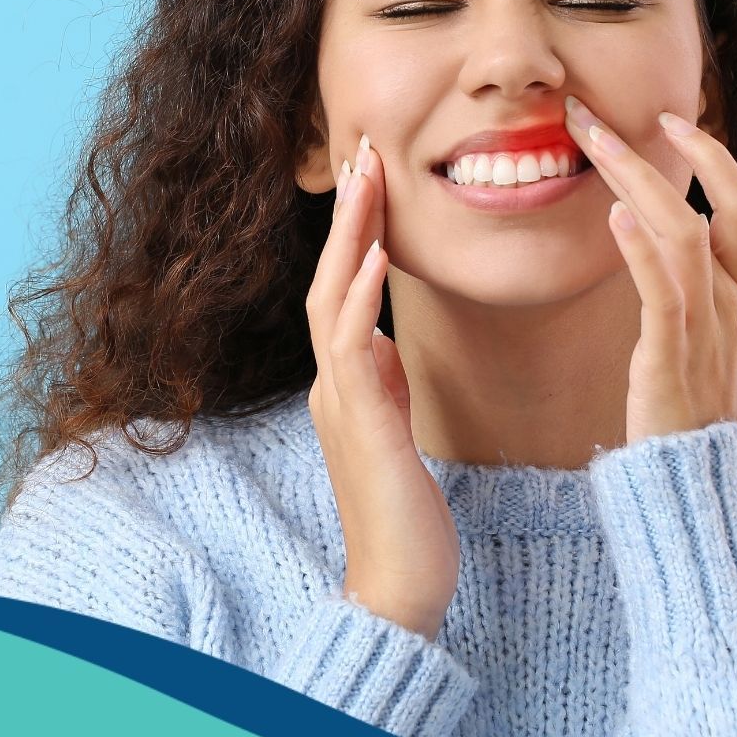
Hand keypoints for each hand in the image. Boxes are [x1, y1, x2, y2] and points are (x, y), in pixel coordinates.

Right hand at [303, 134, 459, 640]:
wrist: (401, 588)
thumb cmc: (407, 518)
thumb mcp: (397, 434)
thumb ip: (384, 385)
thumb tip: (381, 341)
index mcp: (347, 383)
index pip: (344, 289)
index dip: (357, 231)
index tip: (376, 175)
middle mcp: (334, 385)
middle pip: (329, 278)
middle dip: (348, 213)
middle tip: (366, 147)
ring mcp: (339, 404)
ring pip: (330, 300)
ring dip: (349, 235)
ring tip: (367, 176)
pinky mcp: (360, 427)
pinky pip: (350, 350)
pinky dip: (359, 298)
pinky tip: (375, 258)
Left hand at [563, 96, 736, 444]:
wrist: (696, 489)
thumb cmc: (681, 417)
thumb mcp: (690, 344)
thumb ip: (677, 295)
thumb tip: (643, 245)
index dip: (714, 156)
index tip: (671, 117)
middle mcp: (731, 305)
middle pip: (719, 206)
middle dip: (666, 151)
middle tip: (598, 114)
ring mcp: (707, 330)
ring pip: (686, 235)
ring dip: (639, 181)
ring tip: (592, 143)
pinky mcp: (671, 358)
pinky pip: (664, 292)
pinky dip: (640, 248)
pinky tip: (612, 213)